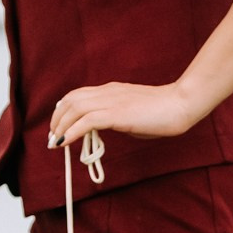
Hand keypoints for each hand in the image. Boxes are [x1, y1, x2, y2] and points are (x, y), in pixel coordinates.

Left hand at [49, 82, 205, 147]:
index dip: (64, 110)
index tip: (60, 126)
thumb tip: (108, 131)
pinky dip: (72, 131)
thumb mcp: (134, 116)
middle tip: (53, 137)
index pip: (78, 95)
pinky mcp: (116, 114)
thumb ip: (118, 120)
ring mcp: (111, 102)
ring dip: (61, 125)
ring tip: (55, 141)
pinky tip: (65, 142)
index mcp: (111, 91)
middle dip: (57, 118)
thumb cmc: (163, 114)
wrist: (179, 105)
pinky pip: (86, 121)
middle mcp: (107, 93)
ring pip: (74, 108)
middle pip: (70, 99)